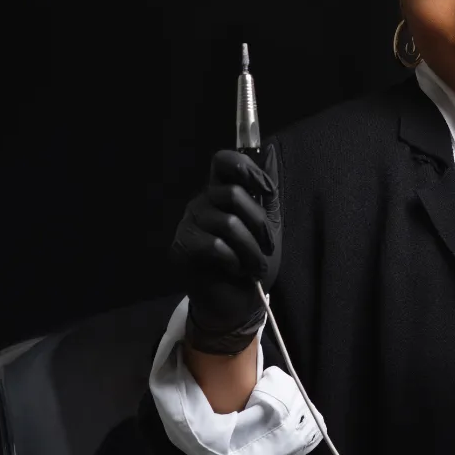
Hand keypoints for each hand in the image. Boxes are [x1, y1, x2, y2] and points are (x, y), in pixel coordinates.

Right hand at [170, 145, 281, 352]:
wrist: (239, 302)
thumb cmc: (253, 262)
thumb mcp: (269, 225)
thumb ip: (268, 193)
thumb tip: (272, 152)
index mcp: (221, 193)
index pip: (224, 161)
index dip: (246, 168)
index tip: (267, 191)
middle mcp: (202, 203)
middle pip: (233, 194)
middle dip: (259, 224)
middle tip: (266, 246)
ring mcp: (189, 224)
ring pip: (228, 223)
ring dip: (251, 249)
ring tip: (253, 265)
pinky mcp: (182, 247)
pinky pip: (215, 245)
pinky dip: (234, 261)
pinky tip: (234, 270)